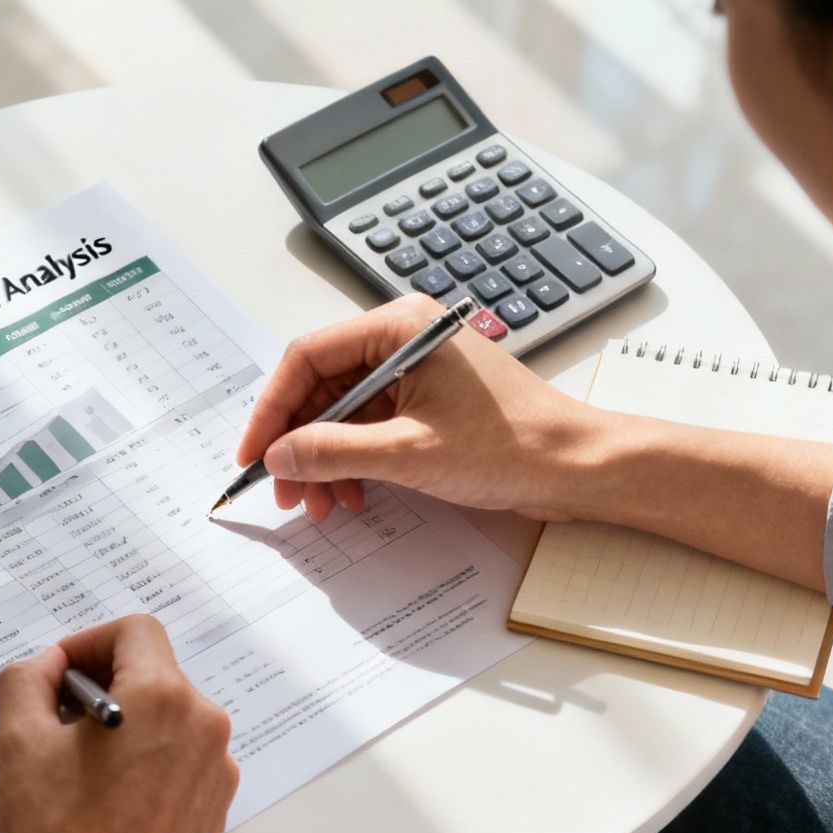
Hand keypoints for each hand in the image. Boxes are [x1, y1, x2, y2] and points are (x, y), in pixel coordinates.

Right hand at [0, 616, 237, 832]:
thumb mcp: (19, 745)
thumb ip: (26, 681)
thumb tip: (45, 666)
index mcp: (163, 698)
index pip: (134, 631)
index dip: (88, 642)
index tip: (60, 675)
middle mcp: (204, 726)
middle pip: (154, 673)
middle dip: (104, 684)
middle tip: (59, 721)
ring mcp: (218, 770)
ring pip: (169, 718)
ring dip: (127, 724)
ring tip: (82, 766)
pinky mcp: (218, 808)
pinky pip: (183, 760)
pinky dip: (149, 760)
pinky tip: (110, 797)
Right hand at [235, 293, 621, 520]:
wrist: (579, 467)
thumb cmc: (515, 445)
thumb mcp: (409, 454)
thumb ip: (333, 452)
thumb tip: (279, 456)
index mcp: (400, 327)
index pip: (307, 357)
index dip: (272, 409)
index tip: (254, 454)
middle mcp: (405, 340)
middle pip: (322, 387)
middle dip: (298, 444)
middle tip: (285, 492)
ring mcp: (417, 371)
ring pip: (343, 412)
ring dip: (324, 460)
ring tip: (321, 504)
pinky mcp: (428, 403)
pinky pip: (371, 427)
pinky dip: (354, 462)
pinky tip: (353, 495)